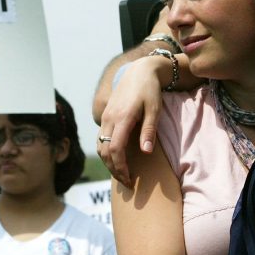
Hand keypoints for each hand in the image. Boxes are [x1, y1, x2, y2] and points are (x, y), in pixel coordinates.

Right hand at [97, 56, 166, 185]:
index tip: (130, 180)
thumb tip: (145, 152)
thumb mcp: (154, 110)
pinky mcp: (106, 116)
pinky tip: (116, 159)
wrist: (139, 71)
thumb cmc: (150, 90)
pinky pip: (100, 138)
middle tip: (127, 182)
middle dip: (114, 169)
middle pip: (104, 151)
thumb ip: (149, 131)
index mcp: (122, 118)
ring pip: (100, 146)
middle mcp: (109, 119)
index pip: (115, 150)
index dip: (120, 167)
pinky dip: (105, 152)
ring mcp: (105, 117)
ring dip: (108, 162)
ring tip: (121, 173)